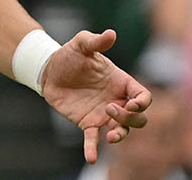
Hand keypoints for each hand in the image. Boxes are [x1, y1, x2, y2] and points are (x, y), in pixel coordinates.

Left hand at [40, 29, 150, 163]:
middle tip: (110, 110)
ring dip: (119, 135)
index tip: (130, 103)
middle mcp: (116, 100)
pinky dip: (93, 149)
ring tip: (109, 136)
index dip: (142, 103)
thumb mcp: (81, 44)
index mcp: (121, 82)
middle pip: (138, 118)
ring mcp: (103, 114)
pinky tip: (91, 158)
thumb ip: (96, 41)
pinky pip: (93, 139)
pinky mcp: (87, 123)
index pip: (143, 97)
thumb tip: (111, 33)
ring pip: (121, 131)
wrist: (48, 69)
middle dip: (130, 118)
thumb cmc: (69, 55)